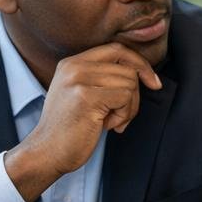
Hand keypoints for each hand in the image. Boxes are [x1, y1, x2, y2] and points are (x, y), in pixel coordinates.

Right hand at [4, 42, 161, 201]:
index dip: (140, 64)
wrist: (47, 152)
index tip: (153, 83)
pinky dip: (124, 115)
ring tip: (110, 122)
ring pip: (130, 83)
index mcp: (72, 63)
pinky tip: (107, 126)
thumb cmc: (71, 128)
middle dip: (134, 97)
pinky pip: (125, 97)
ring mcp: (79, 79)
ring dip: (128, 109)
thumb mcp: (83, 94)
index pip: (117, 49)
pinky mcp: (86, 96)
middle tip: (121, 116)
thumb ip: (104, 79)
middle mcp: (74, 66)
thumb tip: (144, 73)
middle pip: (128, 69)